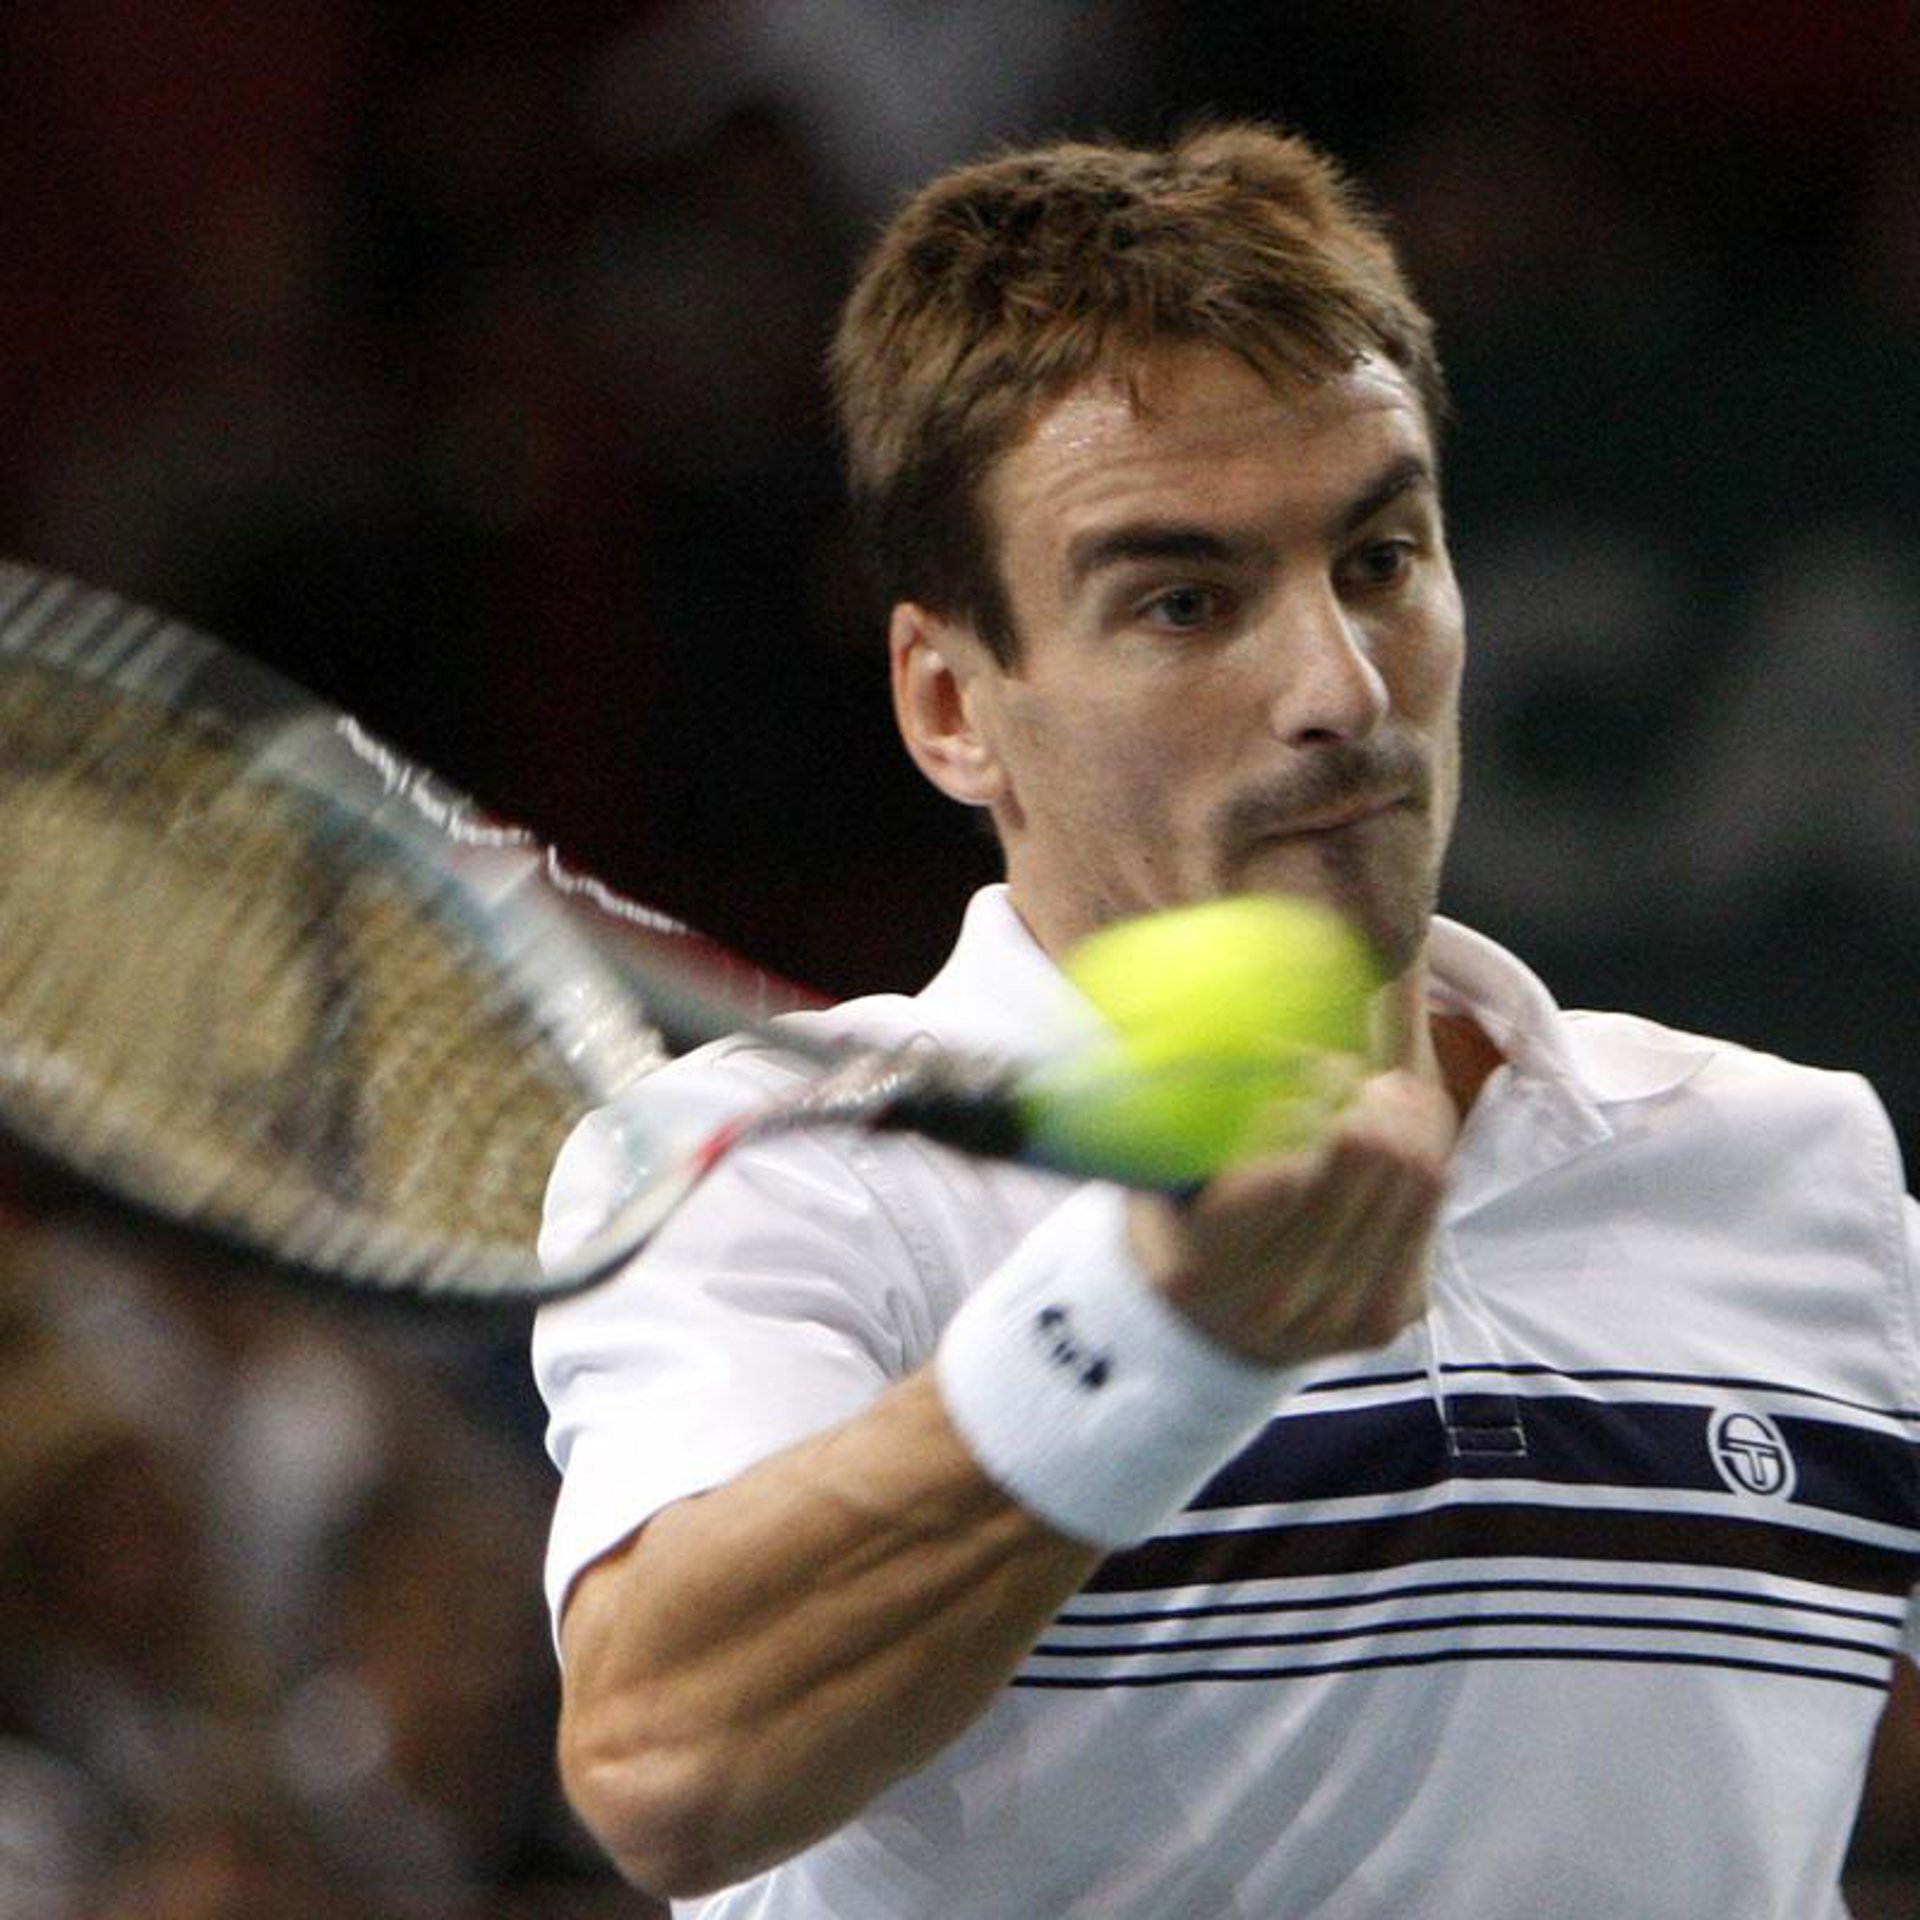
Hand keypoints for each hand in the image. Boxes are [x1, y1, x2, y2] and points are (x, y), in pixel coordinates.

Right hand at [1124, 1068, 1455, 1368]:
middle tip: (1345, 1064)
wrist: (1209, 1334)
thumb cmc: (1177, 1224)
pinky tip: (1396, 1118)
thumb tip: (1216, 1009)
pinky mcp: (1391, 1313)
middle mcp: (1272, 1302)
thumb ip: (1178, 1110)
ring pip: (1413, 1174)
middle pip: (1363, 1158)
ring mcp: (1338, 1317)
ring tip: (1372, 1084)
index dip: (1305, 1095)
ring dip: (1400, 1109)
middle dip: (1362, 1090)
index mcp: (1199, 1266)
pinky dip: (1423, 1143)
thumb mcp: (1153, 1174)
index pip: (1281, 1170)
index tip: (1299, 1061)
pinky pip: (1434, 1200)